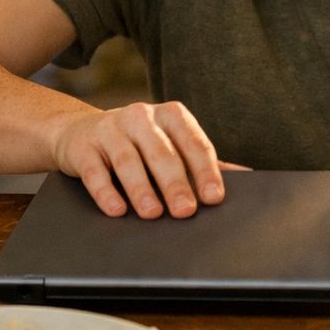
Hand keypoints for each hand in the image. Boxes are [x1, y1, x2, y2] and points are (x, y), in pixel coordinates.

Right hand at [52, 100, 248, 218]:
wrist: (80, 133)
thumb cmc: (139, 144)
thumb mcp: (171, 145)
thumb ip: (203, 161)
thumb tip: (249, 176)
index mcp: (171, 115)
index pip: (193, 142)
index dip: (205, 170)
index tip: (214, 197)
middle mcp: (141, 116)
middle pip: (162, 152)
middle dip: (176, 183)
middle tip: (186, 211)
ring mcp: (110, 129)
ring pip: (128, 160)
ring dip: (141, 189)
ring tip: (152, 213)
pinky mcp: (83, 146)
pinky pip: (94, 170)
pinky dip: (106, 191)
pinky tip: (116, 209)